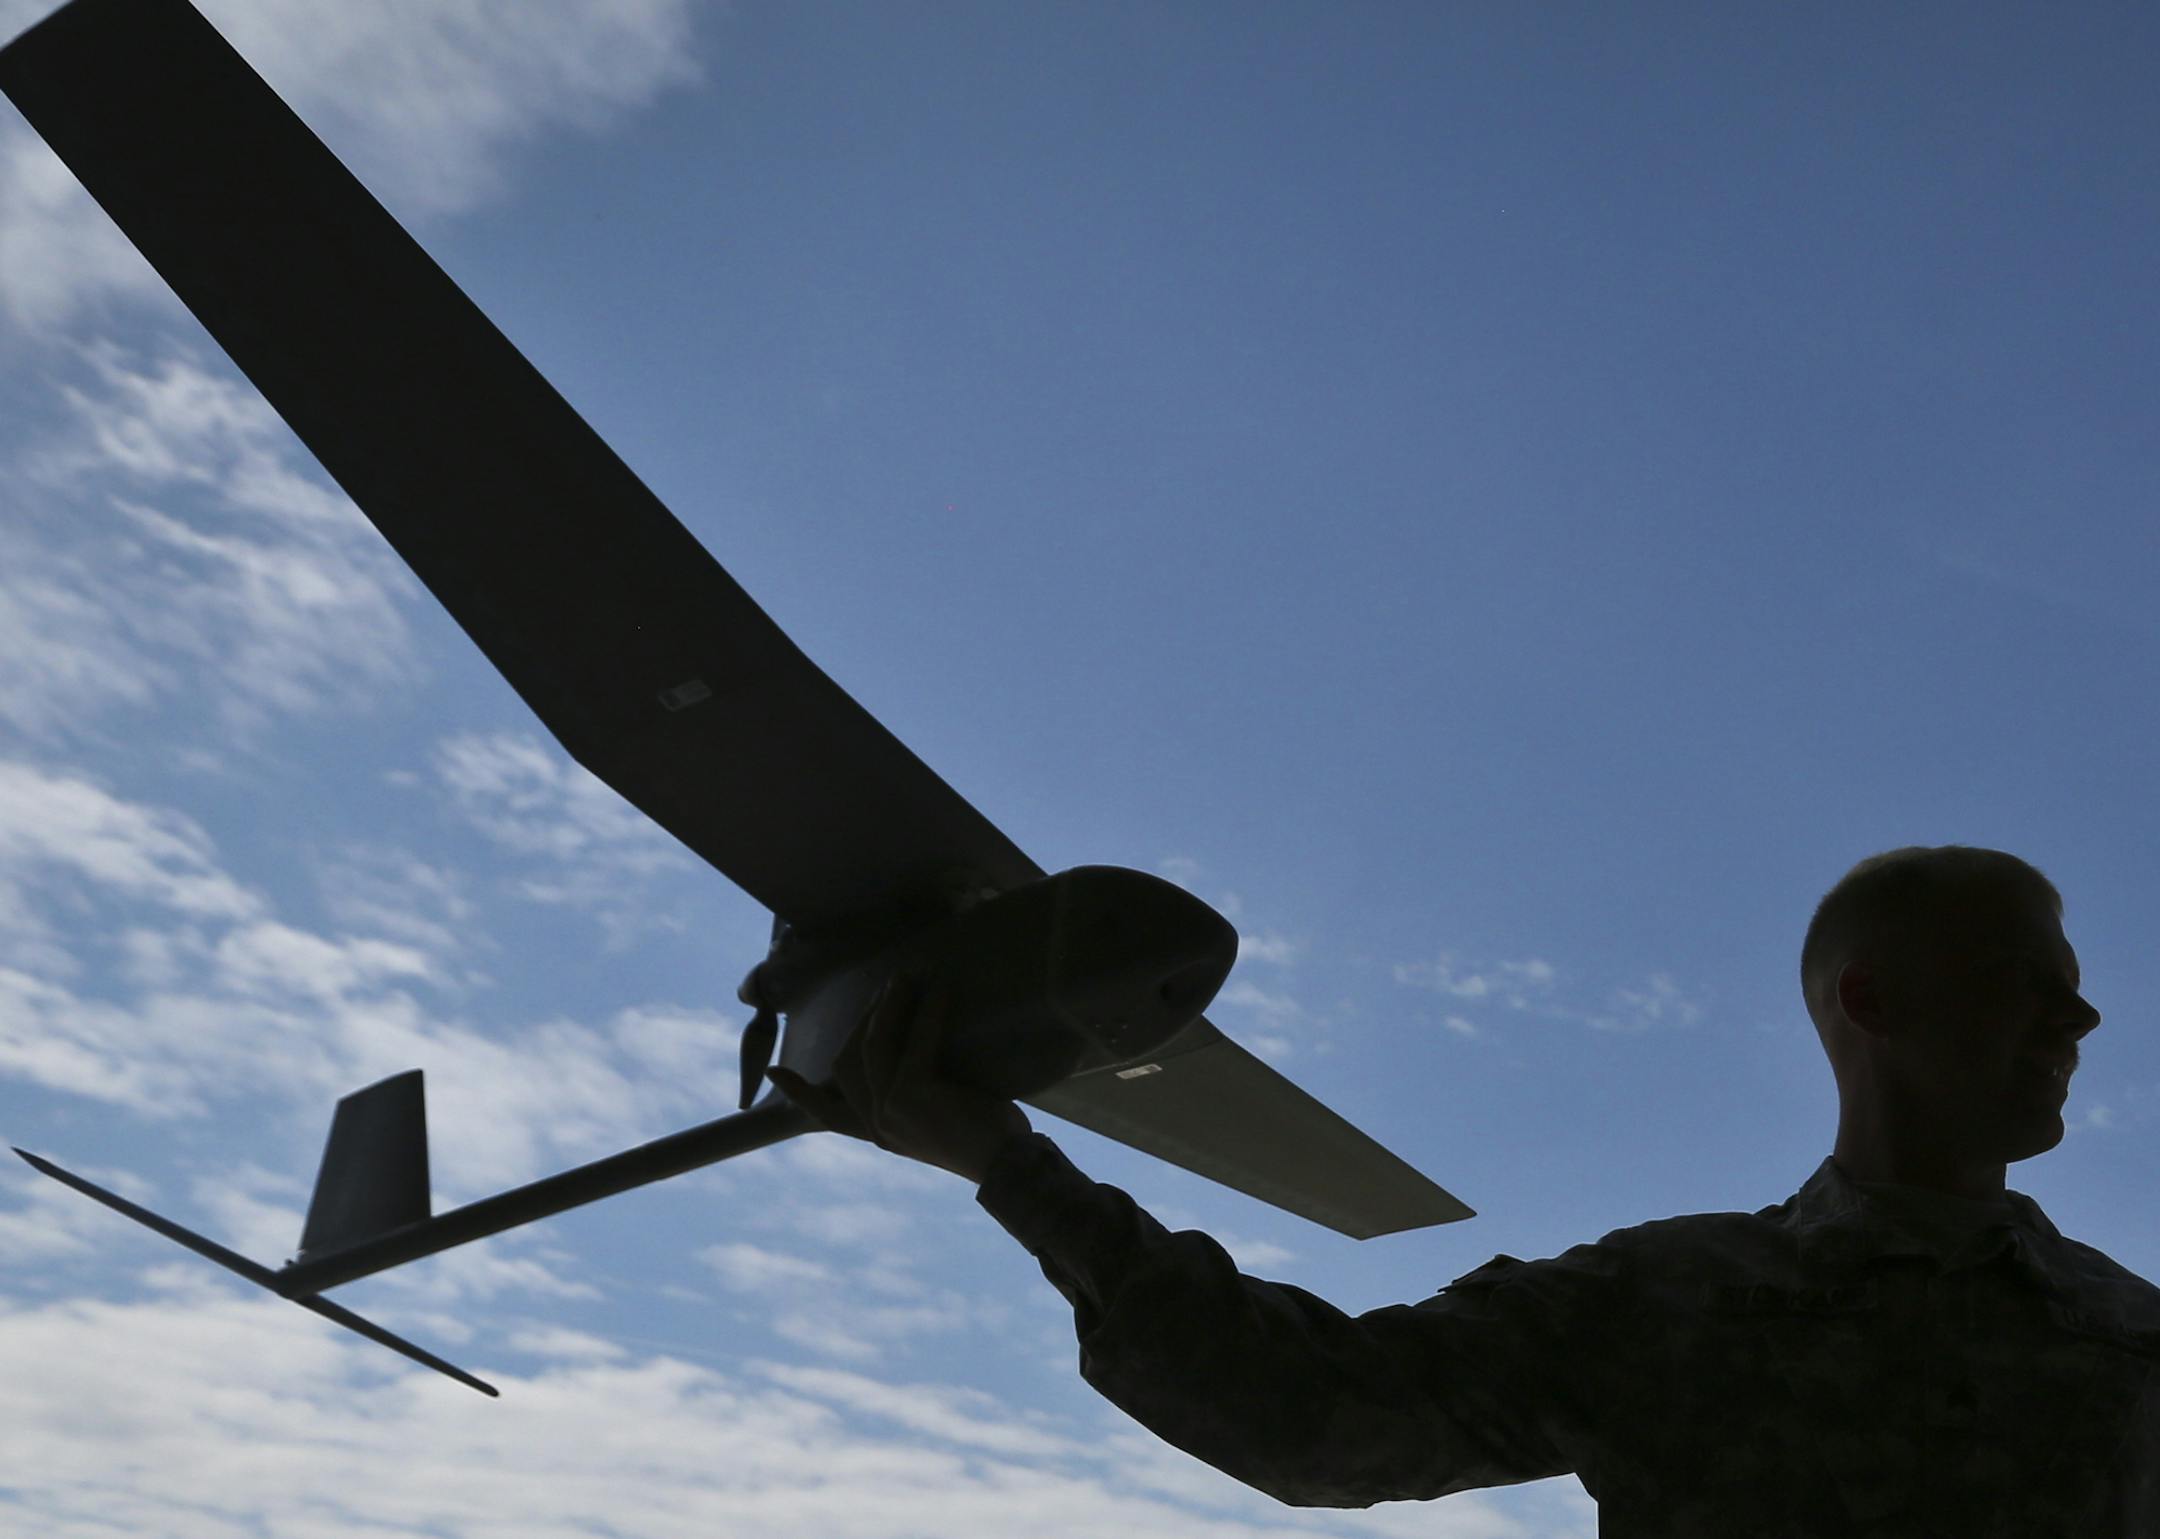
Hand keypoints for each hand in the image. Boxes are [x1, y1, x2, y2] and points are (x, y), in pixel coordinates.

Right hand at [766, 970, 1032, 1183]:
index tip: (774, 1071)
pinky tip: (942, 989)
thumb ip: (918, 1097)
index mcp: (881, 1136)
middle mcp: (878, 1127)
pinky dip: (929, 1010)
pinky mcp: (913, 1095)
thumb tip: (922, 1054)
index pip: (828, 1115)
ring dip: (891, 1006)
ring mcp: (891, 1111)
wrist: (1011, 1167)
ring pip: (874, 1045)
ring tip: (909, 976)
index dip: (800, 1092)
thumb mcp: (939, 1121)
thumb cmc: (988, 1141)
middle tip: (889, 986)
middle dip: (865, 1019)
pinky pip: (916, 1040)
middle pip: (848, 1062)